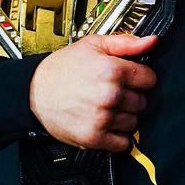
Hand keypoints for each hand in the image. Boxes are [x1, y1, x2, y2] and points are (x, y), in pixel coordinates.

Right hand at [28, 34, 158, 152]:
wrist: (33, 92)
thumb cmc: (62, 69)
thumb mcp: (93, 45)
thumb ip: (126, 43)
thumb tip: (151, 41)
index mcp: (112, 70)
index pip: (150, 79)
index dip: (140, 77)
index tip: (130, 78)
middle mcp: (110, 95)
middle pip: (143, 101)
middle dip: (132, 97)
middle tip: (114, 92)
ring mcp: (103, 118)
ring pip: (134, 122)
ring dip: (125, 116)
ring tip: (107, 107)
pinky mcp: (94, 138)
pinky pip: (123, 143)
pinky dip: (118, 136)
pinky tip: (105, 123)